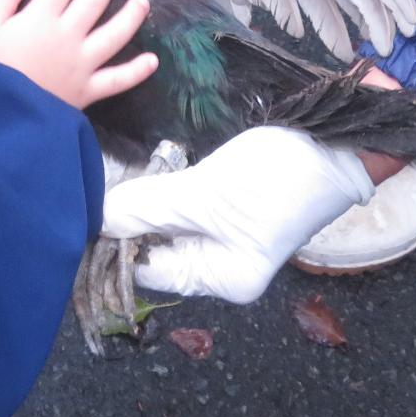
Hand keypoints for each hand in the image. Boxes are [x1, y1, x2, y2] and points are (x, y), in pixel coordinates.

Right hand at [0, 0, 156, 108]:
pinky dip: (137, 71)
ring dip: (131, 16)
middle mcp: (68, 36)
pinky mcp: (88, 90)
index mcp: (41, 18)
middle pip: (93, 2)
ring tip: (142, 1)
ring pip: (114, 35)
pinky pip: (117, 80)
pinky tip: (153, 60)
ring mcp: (83, 63)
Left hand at [100, 126, 374, 303]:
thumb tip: (98, 220)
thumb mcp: (207, 196)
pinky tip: (147, 170)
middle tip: (88, 189)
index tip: (80, 214)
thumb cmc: (277, 177)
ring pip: (168, 221)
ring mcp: (227, 231)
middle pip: (157, 247)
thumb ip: (150, 207)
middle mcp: (223, 263)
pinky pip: (184, 201)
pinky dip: (165, 187)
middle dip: (127, 220)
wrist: (335, 138)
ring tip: (111, 177)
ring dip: (145, 200)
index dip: (115, 245)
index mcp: (223, 279)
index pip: (151, 271)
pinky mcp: (229, 200)